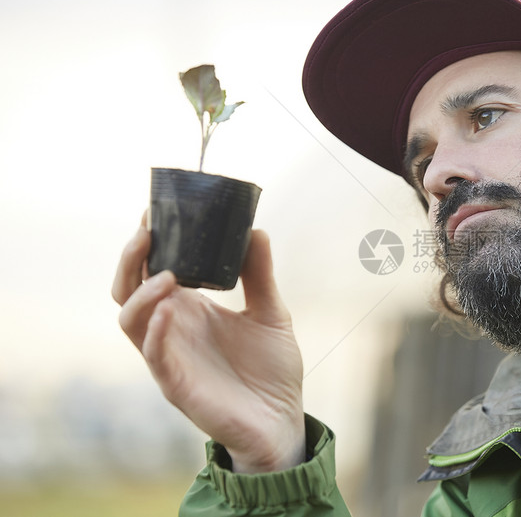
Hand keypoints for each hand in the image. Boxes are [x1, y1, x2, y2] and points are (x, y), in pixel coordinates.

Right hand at [112, 215, 305, 472]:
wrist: (281, 420)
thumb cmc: (271, 370)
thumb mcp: (271, 313)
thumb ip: (259, 275)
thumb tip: (256, 230)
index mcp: (190, 308)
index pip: (153, 268)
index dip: (149, 241)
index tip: (156, 210)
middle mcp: (172, 328)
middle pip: (129, 288)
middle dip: (131, 258)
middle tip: (148, 229)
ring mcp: (170, 355)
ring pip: (130, 318)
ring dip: (141, 291)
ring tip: (165, 271)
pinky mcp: (176, 383)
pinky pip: (154, 354)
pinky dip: (155, 329)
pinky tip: (168, 308)